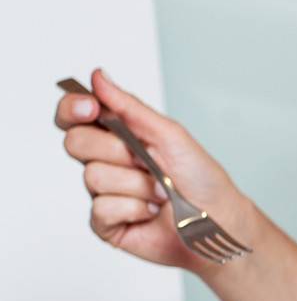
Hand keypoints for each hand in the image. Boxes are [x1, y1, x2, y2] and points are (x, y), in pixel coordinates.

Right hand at [56, 68, 246, 270]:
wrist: (219, 220)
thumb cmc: (201, 177)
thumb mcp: (170, 135)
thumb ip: (131, 107)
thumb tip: (98, 77)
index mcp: (117, 135)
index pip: (74, 116)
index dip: (73, 108)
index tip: (91, 107)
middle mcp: (105, 161)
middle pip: (76, 142)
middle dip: (117, 150)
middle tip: (148, 160)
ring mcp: (103, 192)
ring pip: (94, 176)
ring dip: (138, 184)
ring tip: (162, 191)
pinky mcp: (106, 223)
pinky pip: (102, 209)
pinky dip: (136, 209)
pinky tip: (152, 211)